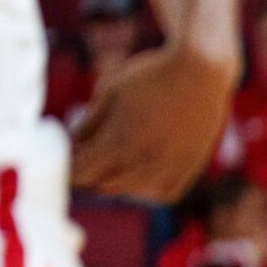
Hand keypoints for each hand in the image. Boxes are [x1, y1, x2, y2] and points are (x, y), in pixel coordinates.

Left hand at [70, 45, 238, 201]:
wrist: (202, 72)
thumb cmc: (151, 76)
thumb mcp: (109, 94)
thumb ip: (87, 126)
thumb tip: (71, 147)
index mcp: (118, 144)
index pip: (78, 173)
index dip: (67, 163)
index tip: (65, 150)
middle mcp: (144, 163)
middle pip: (99, 185)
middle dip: (89, 169)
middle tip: (88, 147)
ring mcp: (169, 170)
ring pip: (128, 192)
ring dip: (116, 178)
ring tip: (117, 153)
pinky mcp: (189, 169)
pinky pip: (160, 194)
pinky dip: (148, 187)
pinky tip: (144, 166)